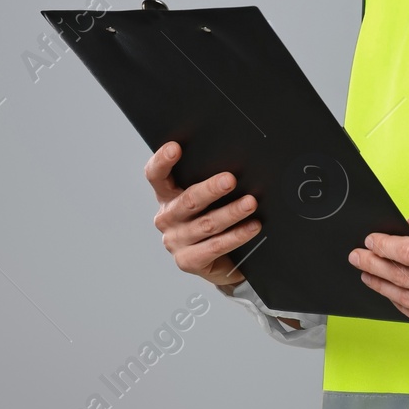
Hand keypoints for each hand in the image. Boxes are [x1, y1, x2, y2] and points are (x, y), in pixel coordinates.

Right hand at [146, 141, 259, 288]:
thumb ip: (211, 182)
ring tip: (251, 203)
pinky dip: (237, 235)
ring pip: (207, 224)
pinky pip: (216, 246)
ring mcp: (176, 241)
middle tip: (230, 180)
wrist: (220, 261)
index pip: (156, 176)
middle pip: (188, 201)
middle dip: (211, 189)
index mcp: (167, 197)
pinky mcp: (188, 261)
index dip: (162, 162)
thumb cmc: (214, 218)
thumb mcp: (208, 199)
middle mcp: (167, 218)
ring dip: (231, 212)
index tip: (175, 147)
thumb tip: (238, 161)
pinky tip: (253, 226)